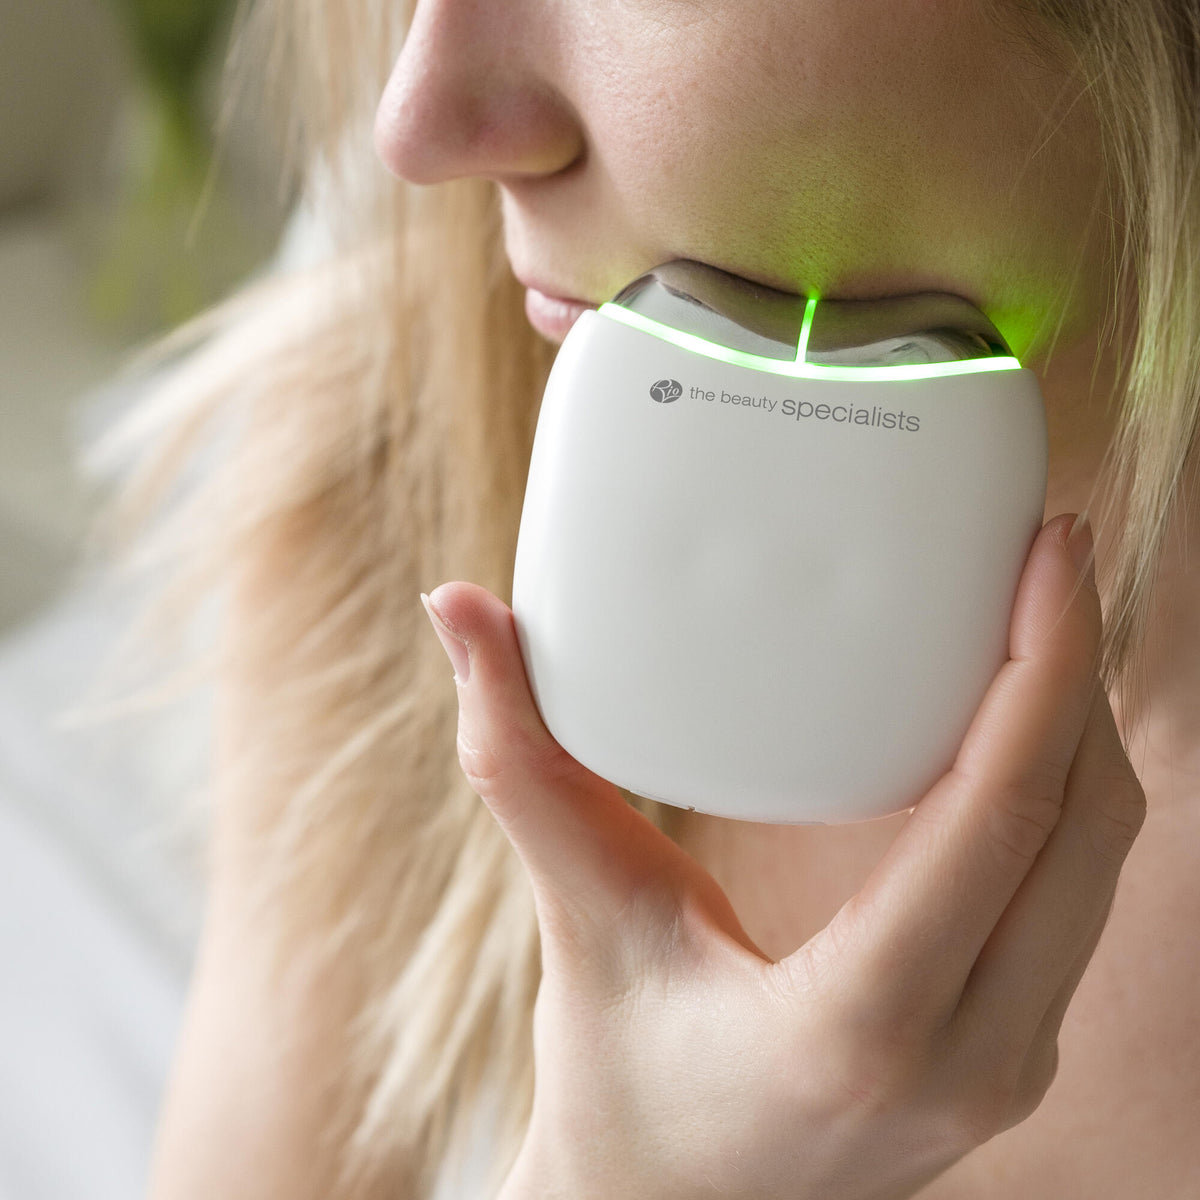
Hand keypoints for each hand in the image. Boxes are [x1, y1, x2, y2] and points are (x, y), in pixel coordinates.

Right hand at [419, 514, 1145, 1199]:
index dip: (1046, 669)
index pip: (1002, 818)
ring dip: (1083, 726)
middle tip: (1048, 548)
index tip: (1050, 552)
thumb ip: (521, 760)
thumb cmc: (617, 1081)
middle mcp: (969, 1055)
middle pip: (1083, 825)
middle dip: (1081, 670)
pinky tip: (1016, 718)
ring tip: (1042, 611)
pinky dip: (1061, 789)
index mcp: (857, 1023)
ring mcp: (1007, 1061)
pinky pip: (1075, 894)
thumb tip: (459, 613)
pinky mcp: (1010, 1046)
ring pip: (1100, 862)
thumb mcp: (575, 915)